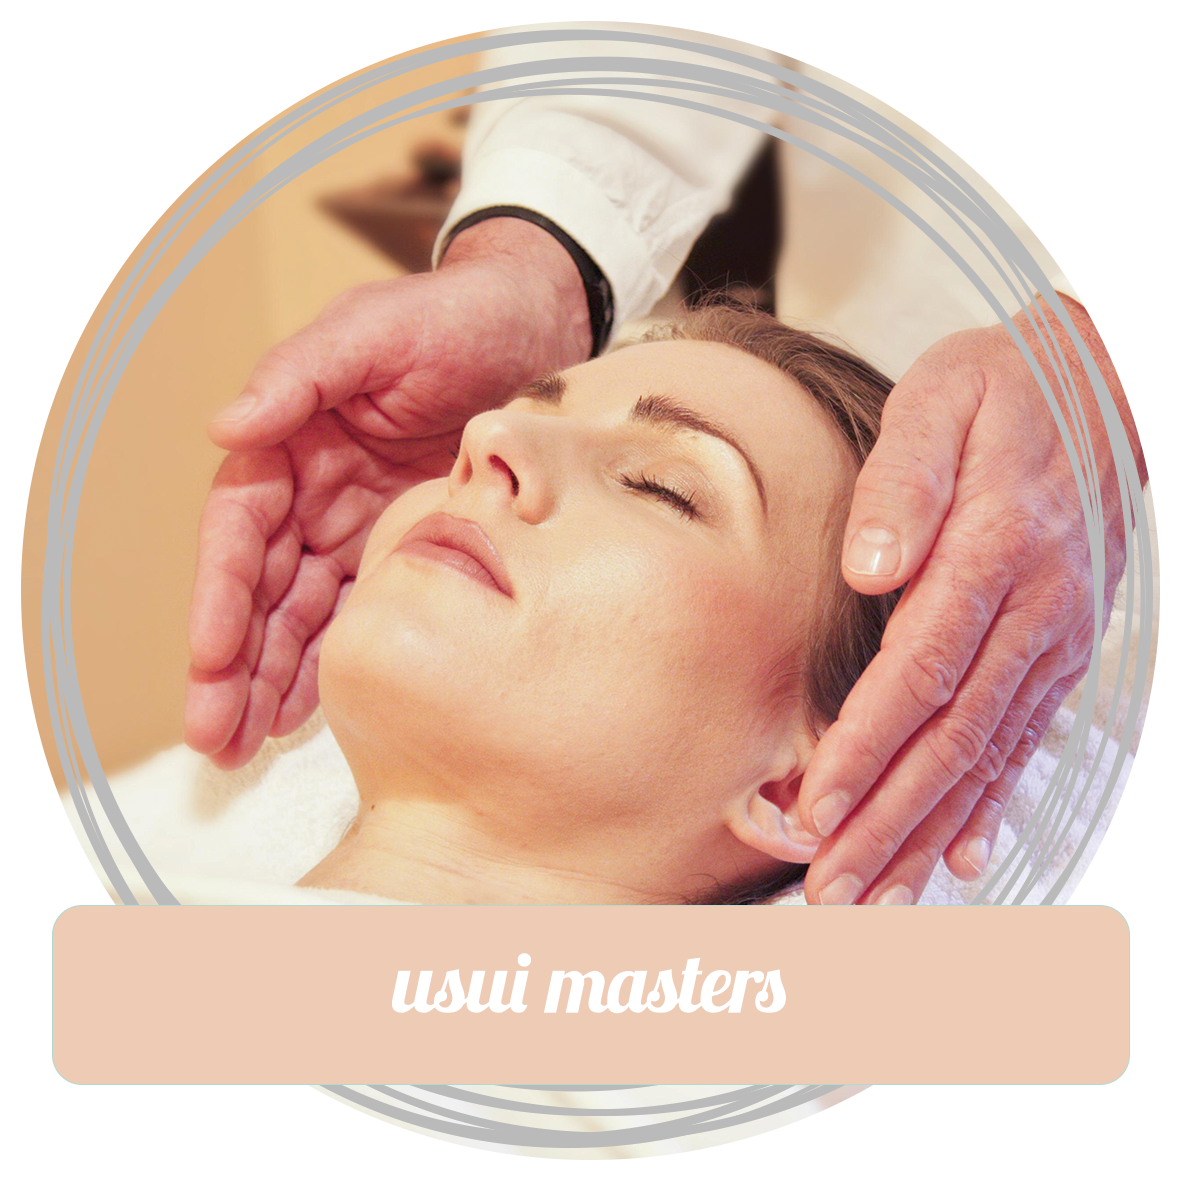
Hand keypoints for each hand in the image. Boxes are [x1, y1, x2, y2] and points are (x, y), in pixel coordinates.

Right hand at [185, 218, 590, 768]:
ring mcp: (361, 523)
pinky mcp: (413, 548)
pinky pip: (361, 612)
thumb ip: (301, 374)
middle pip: (260, 587)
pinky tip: (306, 712)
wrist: (540, 326)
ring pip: (302, 613)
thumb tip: (224, 426)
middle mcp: (316, 489)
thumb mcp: (376, 330)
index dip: (222, 595)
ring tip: (244, 745)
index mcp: (294, 439)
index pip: (241, 527)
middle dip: (232, 663)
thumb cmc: (455, 316)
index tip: (211, 658)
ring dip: (270, 678)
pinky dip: (332, 662)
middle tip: (214, 735)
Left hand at [798, 293, 1148, 904]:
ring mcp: (1053, 639)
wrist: (1094, 384)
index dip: (867, 745)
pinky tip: (960, 858)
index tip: (817, 806)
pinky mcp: (1059, 650)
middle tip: (833, 890)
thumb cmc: (1001, 389)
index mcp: (995, 550)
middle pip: (951, 736)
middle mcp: (1034, 610)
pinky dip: (990, 805)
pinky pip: (1023, 740)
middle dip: (888, 820)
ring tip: (875, 896)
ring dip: (926, 833)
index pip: (921, 669)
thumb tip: (869, 566)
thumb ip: (903, 479)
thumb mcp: (942, 399)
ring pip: (985, 755)